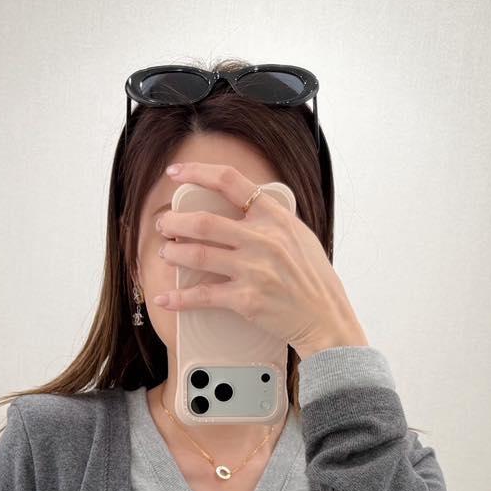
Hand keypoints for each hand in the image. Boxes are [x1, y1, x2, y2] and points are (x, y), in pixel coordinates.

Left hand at [152, 161, 368, 359]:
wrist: (326, 318)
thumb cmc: (314, 279)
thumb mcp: (299, 236)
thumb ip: (271, 220)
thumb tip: (243, 207)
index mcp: (275, 217)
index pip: (229, 181)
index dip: (197, 173)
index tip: (175, 173)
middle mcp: (262, 239)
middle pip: (204, 222)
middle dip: (174, 222)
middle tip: (165, 225)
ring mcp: (253, 270)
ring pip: (198, 254)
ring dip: (173, 253)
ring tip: (166, 252)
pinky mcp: (246, 299)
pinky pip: (203, 295)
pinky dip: (179, 297)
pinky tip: (165, 298)